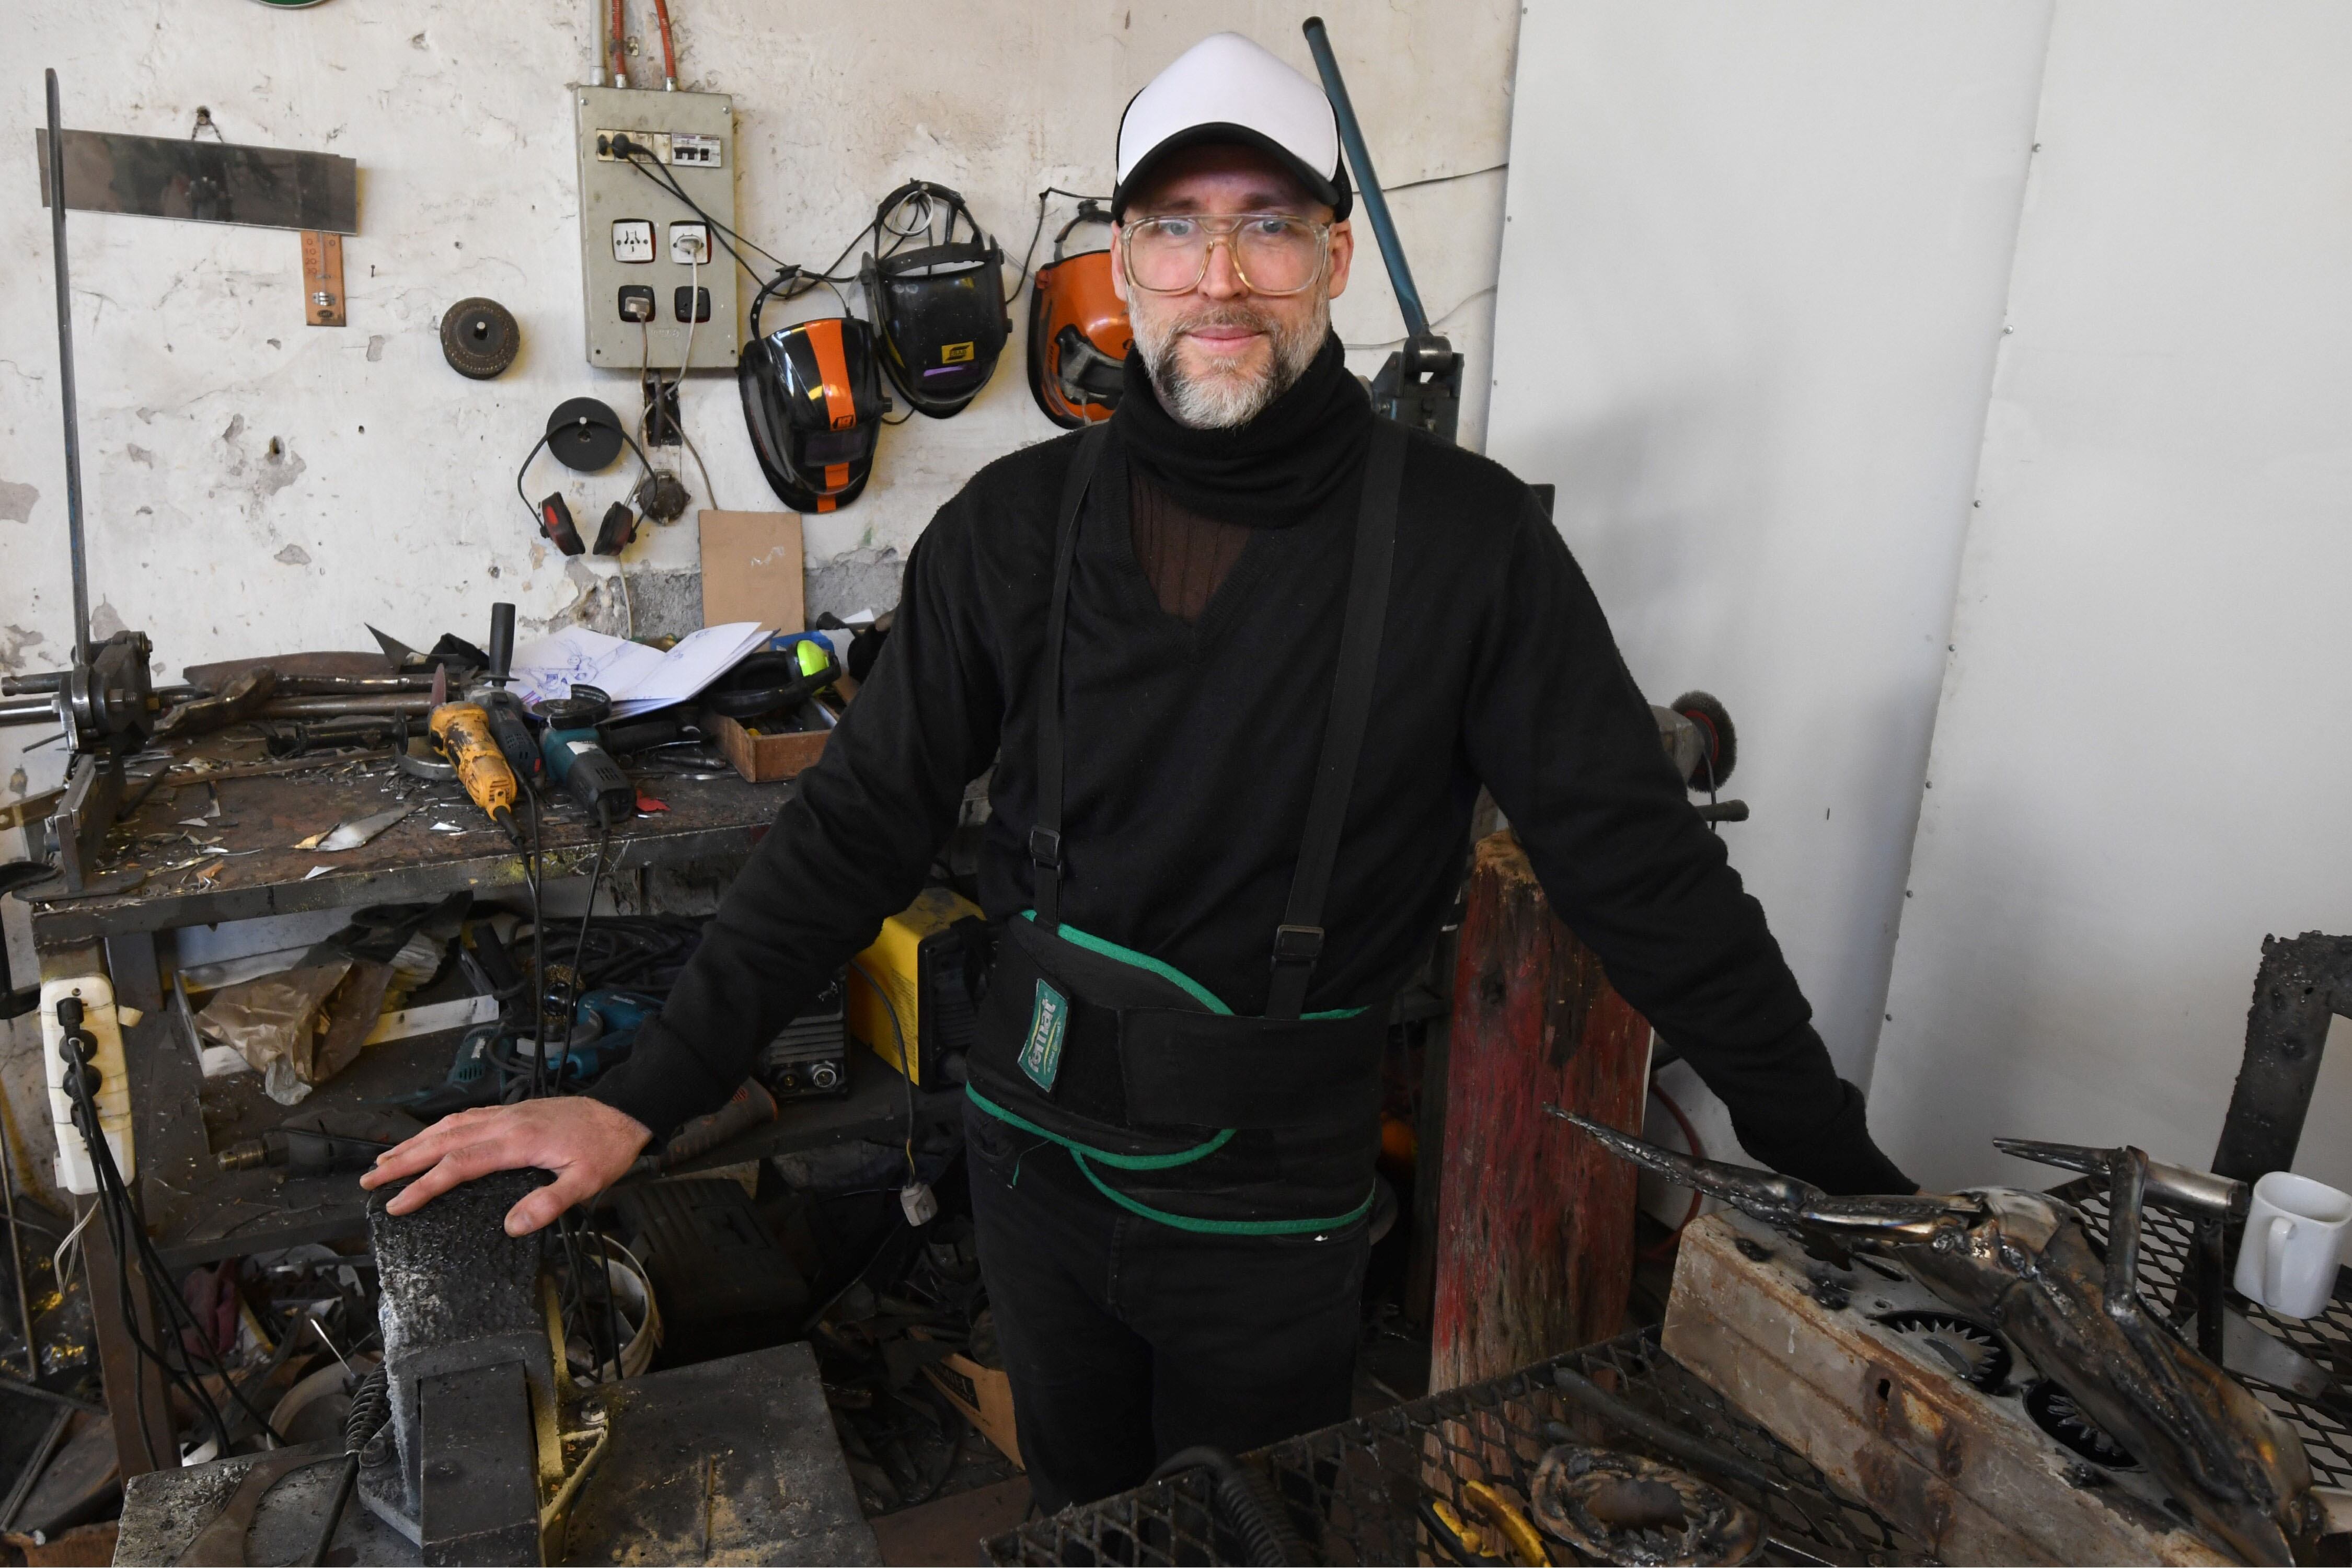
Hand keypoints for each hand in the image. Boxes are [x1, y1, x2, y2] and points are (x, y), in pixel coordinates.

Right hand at [360, 1097, 651, 1235]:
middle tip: (369, 1180)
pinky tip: (429, 1136)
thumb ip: (550, 1204)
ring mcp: (507, 1115)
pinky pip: (465, 1118)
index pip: (458, 1167)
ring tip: (385, 1161)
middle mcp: (505, 1124)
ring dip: (415, 1143)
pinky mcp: (513, 1112)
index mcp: (517, 1142)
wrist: (624, 1110)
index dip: (424, 1186)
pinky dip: (439, 1128)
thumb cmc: (606, 1147)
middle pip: (442, 1142)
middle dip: (402, 1162)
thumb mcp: (587, 1181)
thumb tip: (512, 1226)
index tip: (396, 1204)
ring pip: (449, 1127)